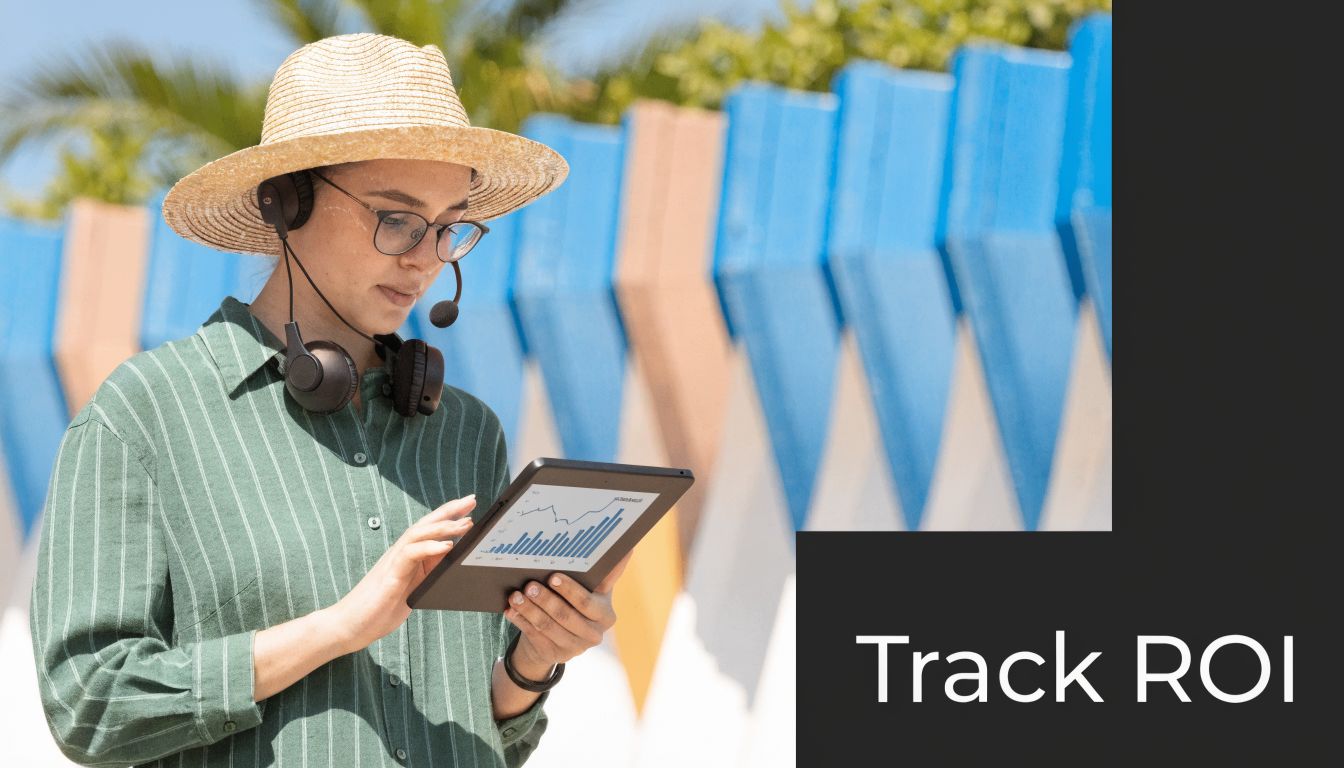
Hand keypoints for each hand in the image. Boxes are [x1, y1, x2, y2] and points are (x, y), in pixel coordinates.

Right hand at [330, 494, 475, 652]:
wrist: (350, 625)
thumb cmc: (381, 608)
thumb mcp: (415, 588)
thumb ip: (431, 571)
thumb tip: (454, 558)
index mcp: (408, 556)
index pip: (430, 528)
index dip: (449, 515)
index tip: (470, 506)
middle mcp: (400, 553)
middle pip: (426, 524)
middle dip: (450, 511)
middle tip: (472, 500)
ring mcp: (393, 562)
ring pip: (418, 534)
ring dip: (443, 527)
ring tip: (465, 524)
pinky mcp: (390, 576)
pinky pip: (410, 555)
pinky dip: (429, 548)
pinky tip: (446, 546)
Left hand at [503, 550, 632, 673]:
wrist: (566, 635)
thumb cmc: (580, 603)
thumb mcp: (596, 589)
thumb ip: (609, 572)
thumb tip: (629, 546)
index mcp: (605, 615)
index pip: (586, 602)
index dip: (569, 590)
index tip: (552, 576)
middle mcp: (593, 635)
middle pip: (565, 616)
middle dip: (545, 599)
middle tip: (529, 585)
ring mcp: (574, 648)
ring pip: (547, 626)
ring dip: (529, 610)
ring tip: (515, 596)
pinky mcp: (555, 656)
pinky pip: (534, 636)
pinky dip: (521, 622)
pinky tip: (511, 611)